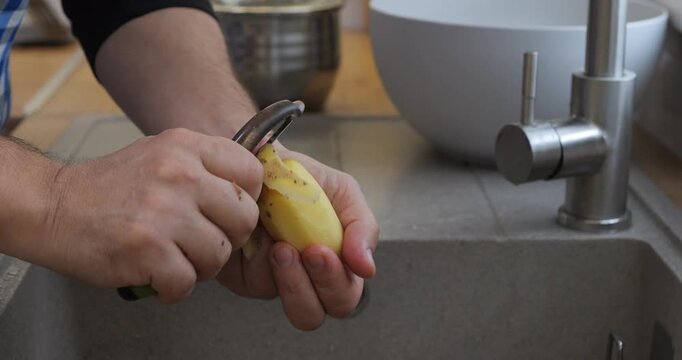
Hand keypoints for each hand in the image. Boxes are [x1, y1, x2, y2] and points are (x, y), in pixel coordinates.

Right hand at [40, 128, 262, 302]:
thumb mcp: (162, 154)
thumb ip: (205, 167)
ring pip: (219, 254)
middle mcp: (179, 174)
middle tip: (203, 242)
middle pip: (245, 217)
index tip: (228, 213)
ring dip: (201, 267)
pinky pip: (187, 281)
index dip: (247, 199)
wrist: (52, 206)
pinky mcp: (146, 248)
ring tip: (176, 260)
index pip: (251, 172)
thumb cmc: (110, 187)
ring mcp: (163, 211)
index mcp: (186, 146)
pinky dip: (173, 288)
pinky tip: (157, 276)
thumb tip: (249, 192)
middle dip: (229, 239)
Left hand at [216, 149, 378, 329]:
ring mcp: (273, 282)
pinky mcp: (244, 277)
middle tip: (305, 250)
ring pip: (284, 305)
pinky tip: (257, 232)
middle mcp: (305, 280)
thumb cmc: (303, 179)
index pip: (343, 297)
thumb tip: (368, 268)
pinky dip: (257, 257)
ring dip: (286, 275)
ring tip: (278, 243)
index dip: (335, 282)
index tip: (321, 250)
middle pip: (313, 315)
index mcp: (335, 265)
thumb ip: (363, 226)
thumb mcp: (342, 191)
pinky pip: (253, 283)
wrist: (258, 161)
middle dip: (314, 285)